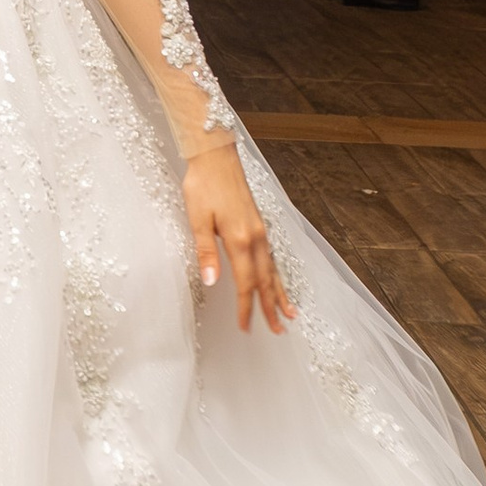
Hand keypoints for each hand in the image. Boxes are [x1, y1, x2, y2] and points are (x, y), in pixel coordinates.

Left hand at [185, 143, 292, 336]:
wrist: (216, 154)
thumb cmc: (203, 184)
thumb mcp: (197, 218)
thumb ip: (205, 252)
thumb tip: (210, 281)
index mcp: (239, 239)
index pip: (244, 283)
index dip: (245, 307)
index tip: (246, 327)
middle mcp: (256, 237)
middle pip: (265, 281)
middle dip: (270, 308)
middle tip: (277, 331)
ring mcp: (260, 230)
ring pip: (273, 270)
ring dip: (279, 294)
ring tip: (288, 314)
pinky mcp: (259, 224)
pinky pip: (272, 257)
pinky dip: (277, 274)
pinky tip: (277, 280)